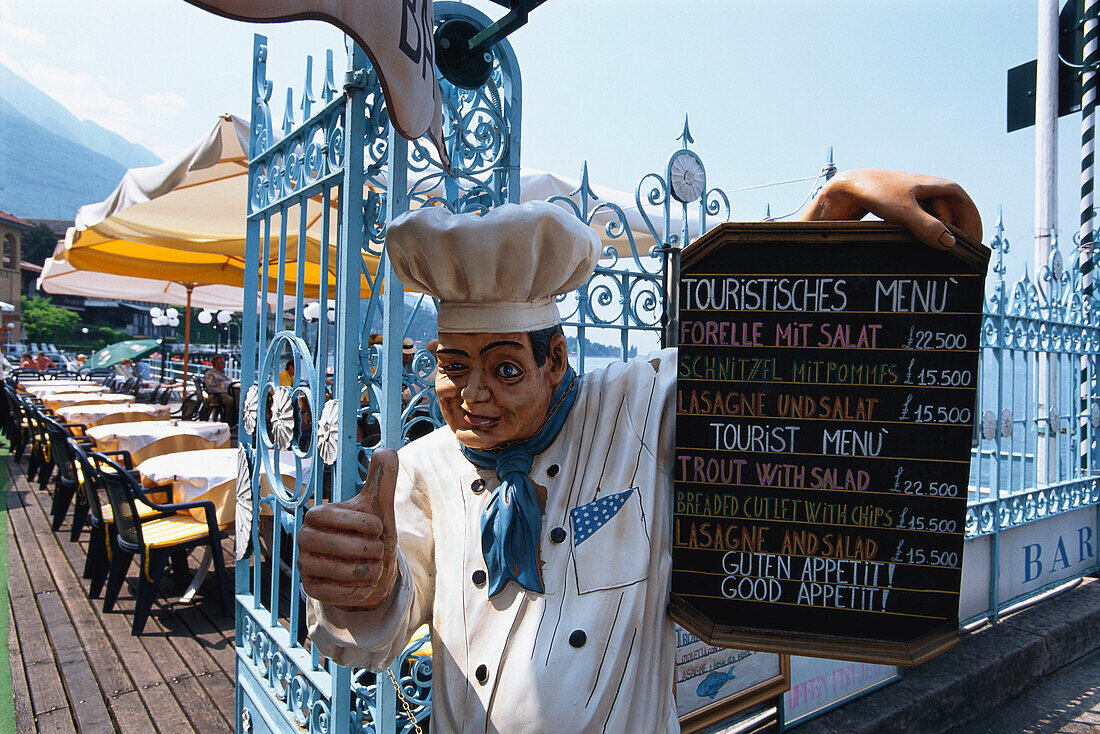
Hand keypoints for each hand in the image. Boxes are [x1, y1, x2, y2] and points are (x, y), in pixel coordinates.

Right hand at [297, 448, 399, 611]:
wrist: (372, 567)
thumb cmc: (371, 533)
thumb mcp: (379, 505)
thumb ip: (382, 478)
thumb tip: (386, 450)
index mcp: (316, 515)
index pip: (327, 515)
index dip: (358, 523)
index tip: (378, 528)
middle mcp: (304, 539)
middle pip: (329, 545)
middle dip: (364, 550)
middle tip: (378, 550)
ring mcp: (305, 564)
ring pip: (333, 570)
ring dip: (364, 571)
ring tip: (375, 566)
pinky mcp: (310, 589)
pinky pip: (330, 593)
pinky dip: (354, 590)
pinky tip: (366, 583)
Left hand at [800, 169, 981, 248]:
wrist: (849, 186)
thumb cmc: (876, 193)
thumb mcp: (903, 211)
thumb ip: (927, 227)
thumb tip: (950, 244)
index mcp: (940, 186)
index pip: (966, 207)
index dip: (972, 226)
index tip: (972, 246)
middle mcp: (933, 191)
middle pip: (954, 216)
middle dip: (957, 235)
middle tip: (957, 259)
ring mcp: (920, 200)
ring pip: (939, 221)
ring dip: (941, 237)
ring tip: (941, 258)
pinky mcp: (907, 209)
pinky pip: (925, 224)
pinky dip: (927, 236)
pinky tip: (923, 251)